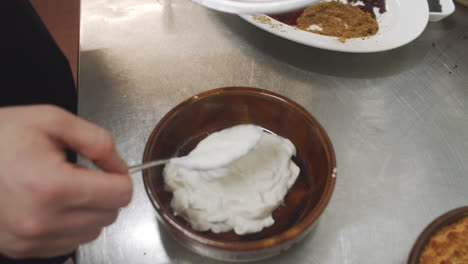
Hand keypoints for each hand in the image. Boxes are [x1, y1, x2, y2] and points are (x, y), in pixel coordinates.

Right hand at [0, 105, 131, 258]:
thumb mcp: (51, 120)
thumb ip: (97, 140)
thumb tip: (120, 167)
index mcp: (52, 186)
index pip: (120, 194)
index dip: (120, 177)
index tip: (108, 168)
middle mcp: (42, 220)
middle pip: (110, 215)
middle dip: (105, 193)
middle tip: (82, 174)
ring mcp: (30, 240)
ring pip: (92, 231)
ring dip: (89, 211)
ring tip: (63, 188)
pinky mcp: (22, 249)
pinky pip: (69, 243)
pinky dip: (70, 225)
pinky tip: (52, 204)